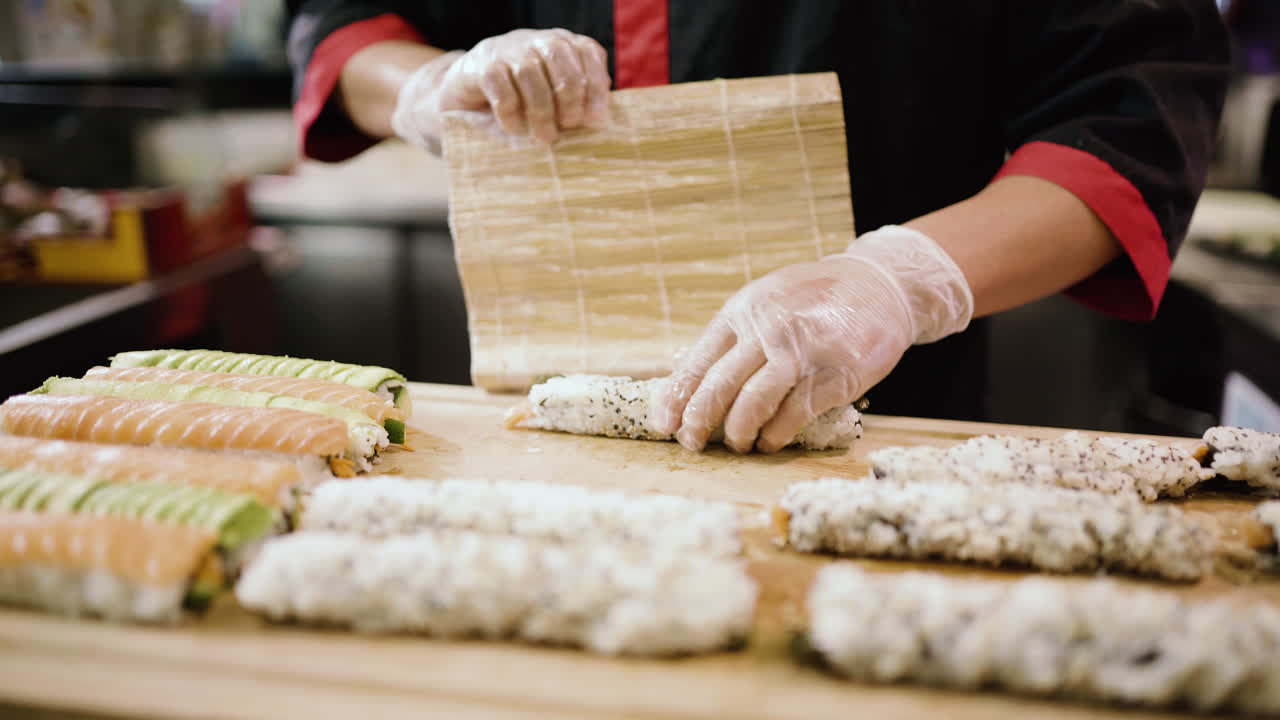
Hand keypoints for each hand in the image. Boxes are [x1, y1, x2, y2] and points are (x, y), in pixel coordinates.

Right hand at [392, 29, 610, 151]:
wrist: (462, 103)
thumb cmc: (517, 108)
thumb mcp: (551, 107)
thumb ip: (575, 108)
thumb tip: (600, 123)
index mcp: (560, 46)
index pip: (587, 51)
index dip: (595, 85)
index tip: (596, 120)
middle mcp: (534, 40)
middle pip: (560, 56)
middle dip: (569, 96)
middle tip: (569, 127)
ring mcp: (505, 49)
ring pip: (529, 70)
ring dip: (541, 109)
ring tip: (544, 137)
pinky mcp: (478, 65)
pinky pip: (499, 82)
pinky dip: (510, 110)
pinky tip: (514, 129)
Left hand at [652, 225, 973, 452]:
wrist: (879, 286)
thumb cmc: (816, 299)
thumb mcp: (766, 302)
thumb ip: (735, 336)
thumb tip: (694, 382)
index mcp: (743, 312)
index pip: (699, 361)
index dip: (677, 398)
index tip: (664, 424)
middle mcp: (768, 330)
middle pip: (719, 385)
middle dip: (699, 421)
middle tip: (692, 442)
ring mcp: (801, 353)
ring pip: (752, 404)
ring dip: (738, 432)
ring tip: (737, 444)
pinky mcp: (833, 376)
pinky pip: (793, 415)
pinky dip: (775, 434)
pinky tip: (770, 441)